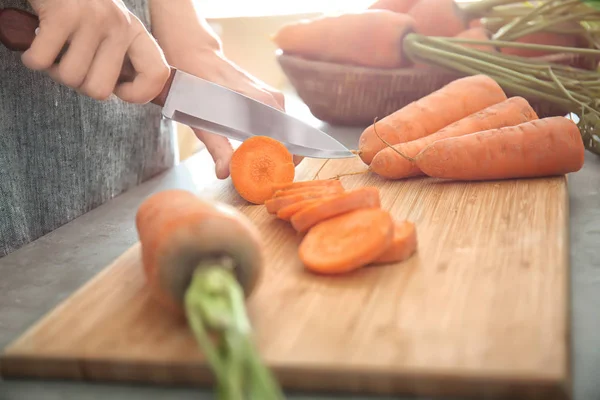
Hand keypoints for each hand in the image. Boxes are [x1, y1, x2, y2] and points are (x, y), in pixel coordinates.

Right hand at [24, 0, 169, 102]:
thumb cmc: (77, 6)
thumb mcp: (109, 26)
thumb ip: (120, 56)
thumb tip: (123, 91)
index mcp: (134, 32)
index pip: (157, 74)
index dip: (138, 94)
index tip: (118, 90)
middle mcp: (119, 25)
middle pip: (100, 90)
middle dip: (79, 85)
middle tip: (71, 64)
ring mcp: (92, 19)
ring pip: (70, 78)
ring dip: (54, 69)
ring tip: (54, 49)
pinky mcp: (63, 14)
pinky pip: (42, 61)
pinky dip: (32, 59)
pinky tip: (35, 44)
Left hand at [171, 50, 303, 178]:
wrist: (197, 59)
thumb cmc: (198, 90)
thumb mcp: (204, 124)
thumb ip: (218, 149)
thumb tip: (225, 173)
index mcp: (264, 106)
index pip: (290, 141)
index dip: (287, 161)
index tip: (278, 175)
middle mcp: (274, 101)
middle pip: (291, 138)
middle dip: (284, 159)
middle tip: (271, 175)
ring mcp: (274, 98)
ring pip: (286, 131)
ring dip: (280, 149)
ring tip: (266, 166)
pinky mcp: (270, 98)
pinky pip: (279, 123)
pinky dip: (275, 138)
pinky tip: (262, 149)